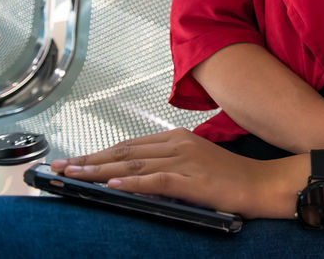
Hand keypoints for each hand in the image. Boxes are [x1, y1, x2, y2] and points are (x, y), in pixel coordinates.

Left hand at [51, 128, 292, 219]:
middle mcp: (178, 144)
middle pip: (124, 151)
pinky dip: (132, 182)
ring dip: (99, 170)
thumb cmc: (232, 178)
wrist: (264, 184)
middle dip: (88, 160)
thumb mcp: (196, 165)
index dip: (98, 152)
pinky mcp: (193, 179)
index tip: (73, 160)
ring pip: (133, 163)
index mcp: (178, 138)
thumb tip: (136, 175)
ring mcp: (186, 161)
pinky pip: (157, 179)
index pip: (129, 144)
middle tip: (59, 167)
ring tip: (74, 174)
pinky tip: (113, 185)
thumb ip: (168, 165)